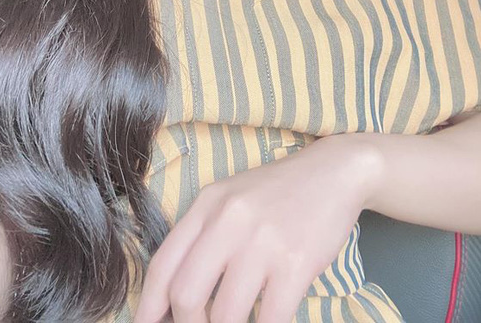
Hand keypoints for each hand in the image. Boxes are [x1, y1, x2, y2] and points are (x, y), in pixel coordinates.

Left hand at [134, 133, 381, 322]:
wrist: (333, 172)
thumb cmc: (276, 194)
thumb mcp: (230, 201)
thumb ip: (202, 239)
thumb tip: (174, 298)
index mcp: (206, 205)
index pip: (163, 265)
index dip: (148, 307)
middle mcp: (228, 220)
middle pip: (186, 295)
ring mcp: (262, 241)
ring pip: (227, 315)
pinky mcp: (296, 262)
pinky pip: (270, 318)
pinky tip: (266, 320)